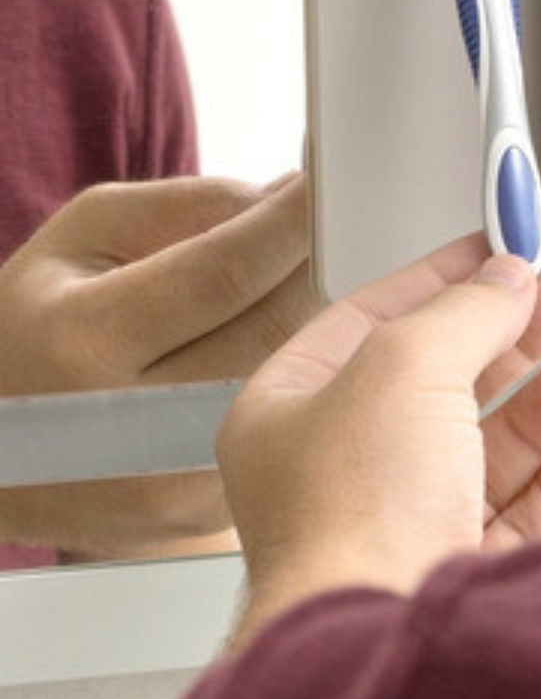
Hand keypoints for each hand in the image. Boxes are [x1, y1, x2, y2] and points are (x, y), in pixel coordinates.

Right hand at [0, 176, 316, 557]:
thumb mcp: (87, 236)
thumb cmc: (50, 320)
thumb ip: (189, 207)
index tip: (338, 188)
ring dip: (328, 323)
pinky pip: (284, 425)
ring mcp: (169, 478)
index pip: (225, 271)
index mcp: (85, 340)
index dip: (294, 224)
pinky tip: (308, 347)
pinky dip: (309, 378)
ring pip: (292, 380)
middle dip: (322, 268)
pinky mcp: (203, 510)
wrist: (8, 448)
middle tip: (348, 230)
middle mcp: (127, 423)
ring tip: (328, 283)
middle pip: (274, 328)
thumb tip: (290, 197)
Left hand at [216, 235, 540, 653]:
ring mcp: (401, 528)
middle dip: (520, 334)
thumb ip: (465, 308)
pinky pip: (523, 512)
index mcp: (293, 414)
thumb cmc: (351, 513)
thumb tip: (506, 279)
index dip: (442, 279)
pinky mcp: (454, 574)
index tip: (499, 251)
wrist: (379, 633)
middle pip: (448, 379)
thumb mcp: (406, 362)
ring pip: (490, 447)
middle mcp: (342, 474)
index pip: (373, 321)